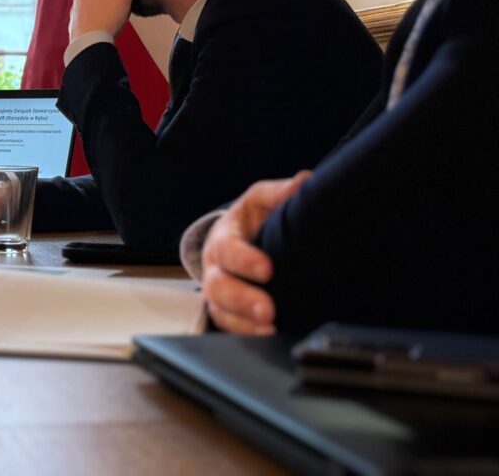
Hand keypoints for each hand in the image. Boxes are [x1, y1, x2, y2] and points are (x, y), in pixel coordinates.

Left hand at [68, 0, 144, 41]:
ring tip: (112, 22)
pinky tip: (104, 30)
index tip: (125, 0)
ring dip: (107, 11)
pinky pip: (91, 18)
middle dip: (114, 1)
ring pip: (98, 6)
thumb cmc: (107, 19)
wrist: (90, 45)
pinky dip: (98, 22)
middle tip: (120, 13)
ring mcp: (75, 9)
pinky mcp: (74, 23)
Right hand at [201, 171, 309, 334]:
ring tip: (271, 328)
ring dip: (245, 323)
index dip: (244, 260)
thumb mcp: (259, 202)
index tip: (268, 269)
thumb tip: (304, 181)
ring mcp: (218, 294)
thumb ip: (278, 193)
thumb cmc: (249, 221)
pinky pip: (229, 328)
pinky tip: (269, 338)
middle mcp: (215, 269)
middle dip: (242, 299)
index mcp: (223, 238)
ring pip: (221, 312)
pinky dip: (246, 335)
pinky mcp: (227, 314)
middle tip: (268, 310)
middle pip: (218, 287)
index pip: (228, 249)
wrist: (232, 241)